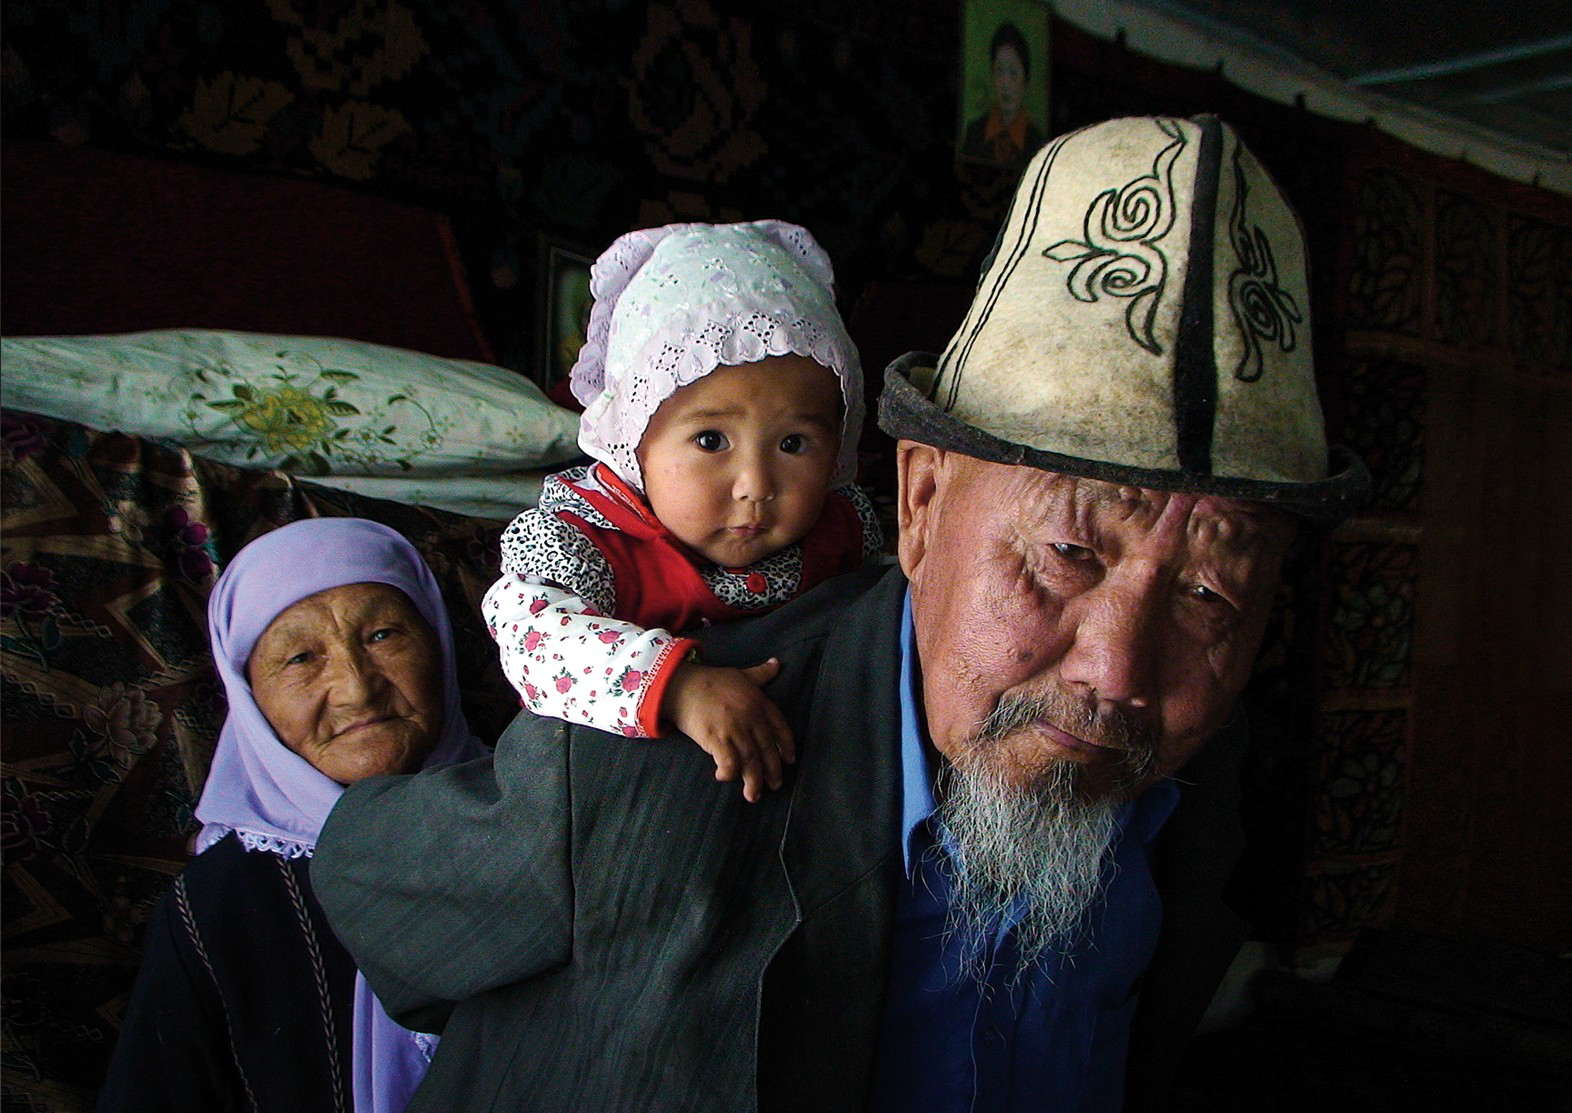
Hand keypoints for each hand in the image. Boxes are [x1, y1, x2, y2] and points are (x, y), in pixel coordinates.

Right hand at [662, 659, 794, 801]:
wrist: (682, 684)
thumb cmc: (711, 680)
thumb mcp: (741, 674)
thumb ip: (761, 673)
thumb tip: (777, 663)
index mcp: (759, 703)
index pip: (781, 728)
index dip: (786, 746)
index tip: (789, 760)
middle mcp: (751, 718)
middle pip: (767, 749)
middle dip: (773, 770)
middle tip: (775, 785)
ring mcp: (734, 730)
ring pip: (751, 761)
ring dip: (753, 781)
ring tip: (754, 795)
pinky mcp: (716, 739)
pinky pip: (729, 762)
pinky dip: (729, 773)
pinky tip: (725, 778)